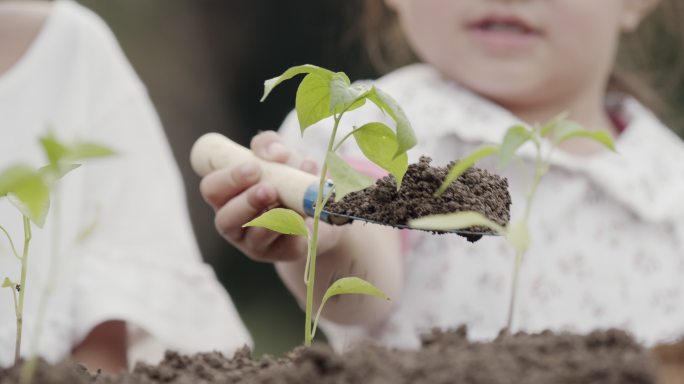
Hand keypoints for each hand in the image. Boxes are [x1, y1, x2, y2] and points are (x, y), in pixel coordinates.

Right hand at [200, 131, 338, 261]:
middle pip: (225, 219)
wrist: (320, 206)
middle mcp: (234, 221)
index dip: (228, 178)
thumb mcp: (281, 156)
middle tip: (269, 188)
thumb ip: (271, 146)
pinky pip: (282, 245)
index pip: (212, 189)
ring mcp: (254, 242)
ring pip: (253, 236)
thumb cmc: (289, 178)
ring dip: (270, 218)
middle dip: (246, 202)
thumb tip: (276, 153)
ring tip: (285, 203)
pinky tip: (301, 217)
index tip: (253, 166)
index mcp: (227, 194)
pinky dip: (292, 228)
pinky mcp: (278, 253)